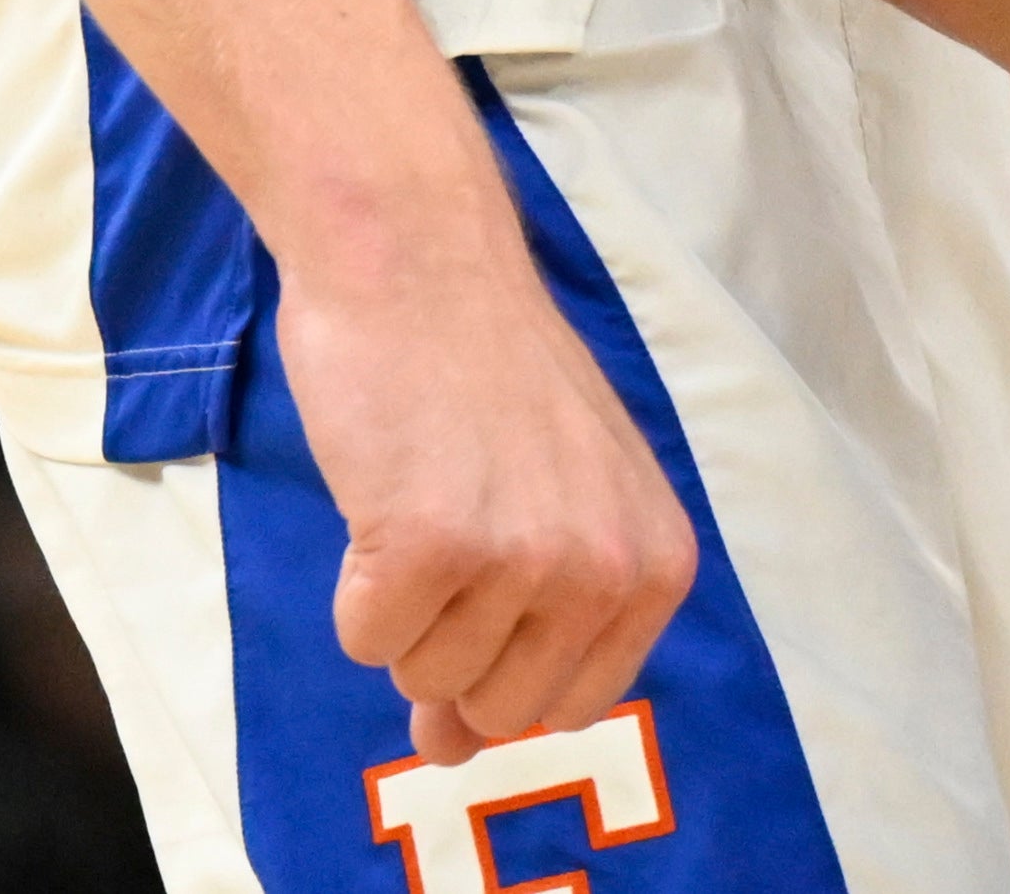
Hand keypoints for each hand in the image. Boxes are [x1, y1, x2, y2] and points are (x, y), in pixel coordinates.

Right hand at [279, 211, 697, 762]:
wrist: (422, 258)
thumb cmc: (486, 374)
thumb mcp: (561, 498)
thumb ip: (533, 630)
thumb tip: (450, 751)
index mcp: (656, 565)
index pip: (570, 705)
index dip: (506, 662)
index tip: (487, 577)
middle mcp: (604, 570)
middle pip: (497, 707)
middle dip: (450, 641)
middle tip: (447, 527)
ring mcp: (520, 560)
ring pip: (425, 677)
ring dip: (401, 606)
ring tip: (421, 495)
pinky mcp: (429, 545)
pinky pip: (365, 640)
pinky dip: (353, 585)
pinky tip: (382, 496)